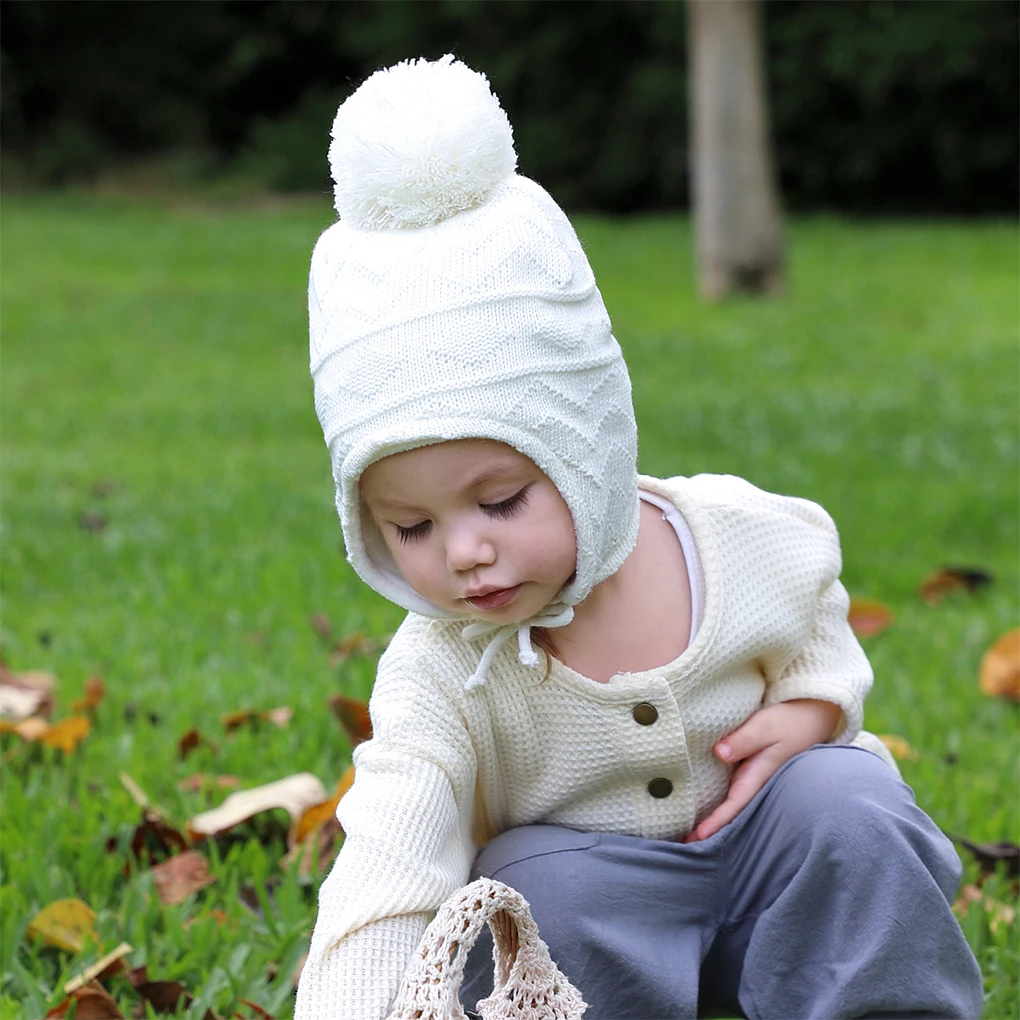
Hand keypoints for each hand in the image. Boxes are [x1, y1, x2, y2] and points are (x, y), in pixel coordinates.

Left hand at [683, 699, 841, 842]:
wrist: (809, 717)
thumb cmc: (787, 722)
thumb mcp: (764, 726)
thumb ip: (743, 740)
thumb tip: (719, 753)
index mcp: (758, 776)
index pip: (734, 805)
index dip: (716, 821)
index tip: (699, 836)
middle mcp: (753, 781)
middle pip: (730, 812)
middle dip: (709, 830)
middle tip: (683, 847)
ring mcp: (751, 777)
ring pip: (729, 804)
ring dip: (710, 819)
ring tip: (686, 836)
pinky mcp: (748, 769)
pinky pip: (729, 791)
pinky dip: (715, 802)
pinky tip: (700, 808)